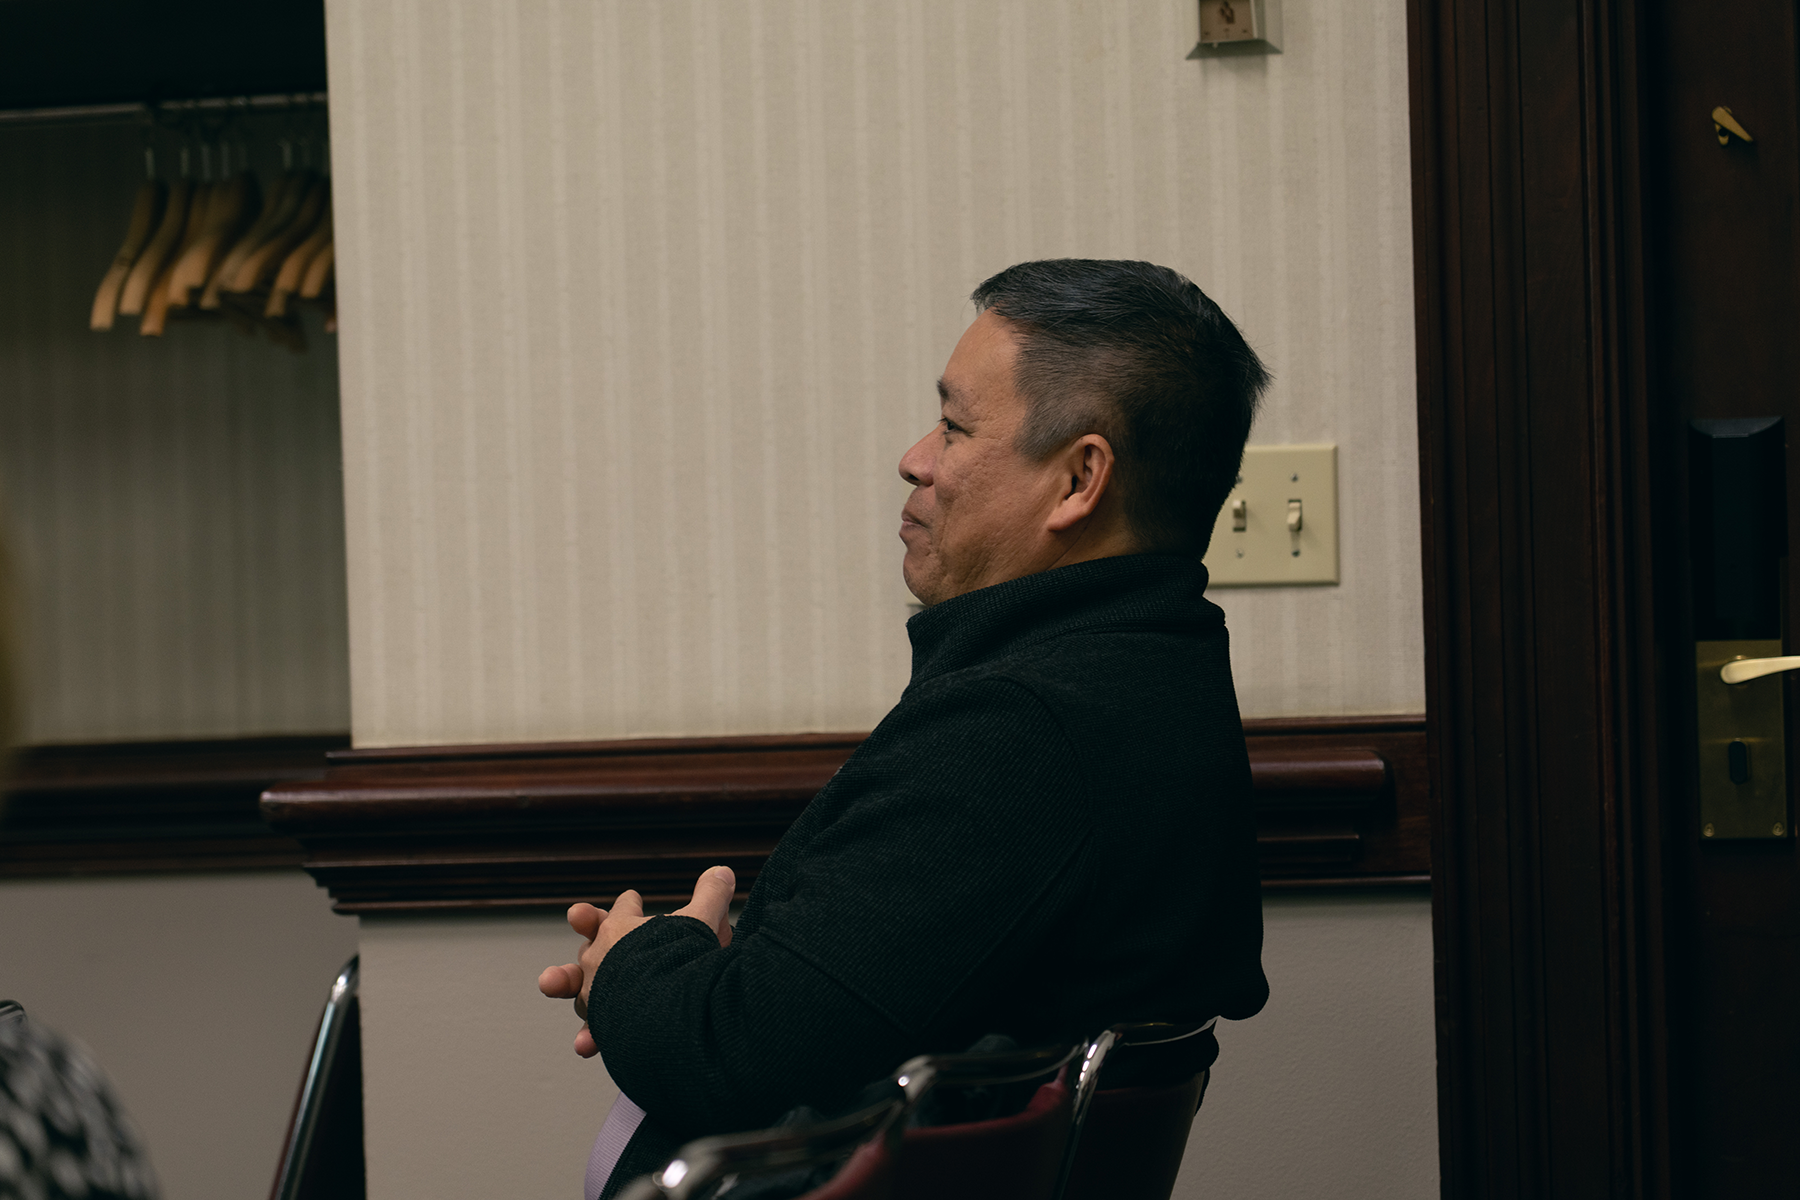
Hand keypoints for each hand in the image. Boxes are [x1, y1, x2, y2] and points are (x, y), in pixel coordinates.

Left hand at [537, 865, 736, 1057]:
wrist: (666, 1005)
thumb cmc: (681, 959)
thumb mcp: (701, 921)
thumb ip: (711, 896)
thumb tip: (723, 871)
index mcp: (622, 926)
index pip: (624, 907)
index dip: (629, 903)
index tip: (632, 899)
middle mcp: (601, 955)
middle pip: (592, 938)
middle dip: (587, 928)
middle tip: (580, 915)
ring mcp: (595, 989)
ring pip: (577, 983)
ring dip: (566, 982)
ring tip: (551, 982)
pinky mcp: (600, 1022)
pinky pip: (593, 1028)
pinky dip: (590, 1035)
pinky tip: (585, 1045)